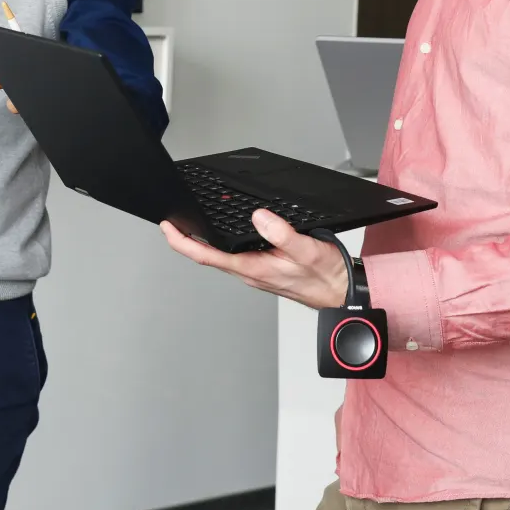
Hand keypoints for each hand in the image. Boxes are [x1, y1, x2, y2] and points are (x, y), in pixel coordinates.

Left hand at [160, 208, 348, 308]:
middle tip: (171, 221)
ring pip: (221, 256)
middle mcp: (249, 272)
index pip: (206, 255)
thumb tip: (259, 217)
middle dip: (187, 238)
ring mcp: (255, 272)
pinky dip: (222, 245)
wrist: (342, 292)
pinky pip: (235, 256)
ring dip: (203, 242)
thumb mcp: (307, 250)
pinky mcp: (262, 270)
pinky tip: (222, 235)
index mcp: (253, 268)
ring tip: (189, 224)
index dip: (182, 242)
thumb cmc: (326, 276)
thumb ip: (282, 233)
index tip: (167, 227)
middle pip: (208, 255)